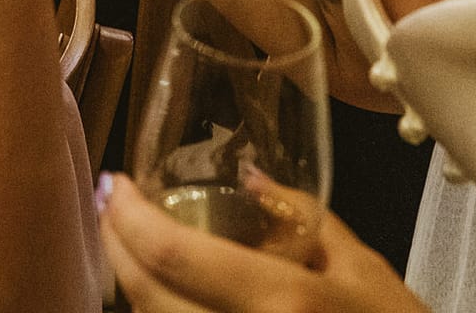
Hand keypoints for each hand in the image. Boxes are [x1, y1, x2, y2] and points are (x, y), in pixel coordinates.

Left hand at [103, 174, 426, 312]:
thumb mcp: (366, 271)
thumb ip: (304, 216)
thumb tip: (250, 176)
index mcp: (285, 301)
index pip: (176, 256)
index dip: (128, 217)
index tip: (113, 183)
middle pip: (147, 297)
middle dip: (115, 247)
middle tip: (109, 209)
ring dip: (130, 285)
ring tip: (127, 245)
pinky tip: (159, 291)